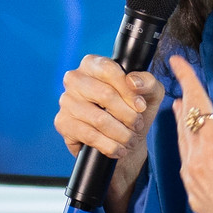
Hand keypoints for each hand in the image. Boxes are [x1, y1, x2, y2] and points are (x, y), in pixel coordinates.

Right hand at [54, 55, 166, 212]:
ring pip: (99, 119)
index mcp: (93, 63)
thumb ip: (148, 82)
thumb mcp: (150, 93)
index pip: (109, 71)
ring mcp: (66, 101)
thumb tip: (133, 82)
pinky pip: (89, 135)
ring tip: (130, 139)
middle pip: (105, 95)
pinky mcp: (63, 123)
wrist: (123, 140)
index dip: (129, 91)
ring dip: (121, 133)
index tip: (141, 106)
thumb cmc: (134, 111)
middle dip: (128, 115)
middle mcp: (75, 78)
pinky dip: (110, 146)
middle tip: (137, 125)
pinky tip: (119, 149)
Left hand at [165, 55, 212, 212]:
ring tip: (181, 109)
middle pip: (185, 123)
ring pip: (182, 145)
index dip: (188, 79)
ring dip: (182, 124)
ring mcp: (193, 182)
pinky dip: (187, 148)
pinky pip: (186, 165)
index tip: (177, 61)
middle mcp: (196, 163)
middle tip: (181, 83)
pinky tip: (193, 151)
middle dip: (185, 101)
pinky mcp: (196, 198)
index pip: (197, 104)